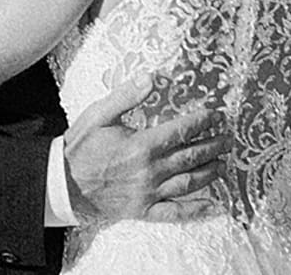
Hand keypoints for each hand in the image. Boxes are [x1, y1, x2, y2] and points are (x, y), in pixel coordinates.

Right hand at [62, 78, 229, 223]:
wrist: (62, 184)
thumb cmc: (80, 147)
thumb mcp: (99, 114)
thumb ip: (126, 96)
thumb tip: (151, 78)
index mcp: (141, 145)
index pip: (181, 131)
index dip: (202, 122)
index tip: (216, 115)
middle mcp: (149, 171)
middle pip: (190, 156)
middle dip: (213, 145)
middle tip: (228, 137)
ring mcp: (148, 193)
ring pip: (187, 183)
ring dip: (209, 172)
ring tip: (224, 163)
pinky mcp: (143, 209)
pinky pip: (173, 212)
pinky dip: (194, 210)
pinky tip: (210, 205)